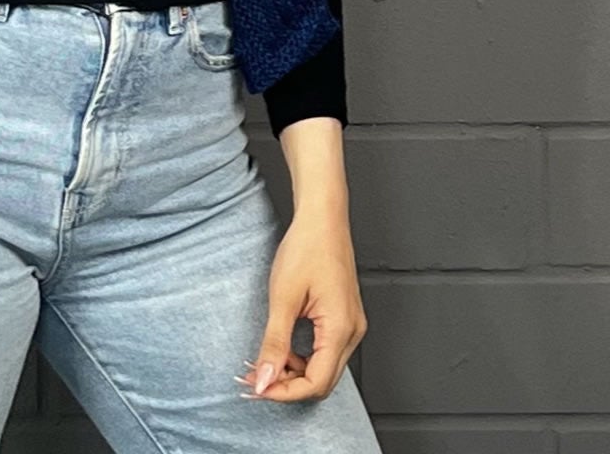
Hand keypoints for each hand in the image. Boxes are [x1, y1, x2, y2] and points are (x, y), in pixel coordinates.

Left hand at [238, 207, 366, 403]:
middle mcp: (352, 331)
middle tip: (257, 379)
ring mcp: (351, 325)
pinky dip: (304, 358)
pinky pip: (326, 351)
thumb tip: (265, 380)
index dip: (285, 392)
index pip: (315, 383)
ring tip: (266, 363)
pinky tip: (283, 350)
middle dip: (288, 386)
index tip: (258, 388)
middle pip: (322, 381)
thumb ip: (274, 343)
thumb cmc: (307, 246)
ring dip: (295, 373)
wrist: (322, 217)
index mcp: (341, 328)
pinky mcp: (344, 317)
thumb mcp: (283, 297)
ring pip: (325, 368)